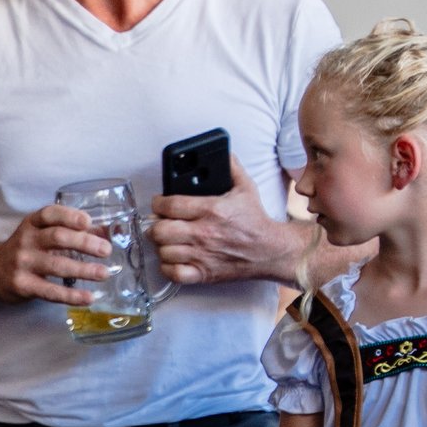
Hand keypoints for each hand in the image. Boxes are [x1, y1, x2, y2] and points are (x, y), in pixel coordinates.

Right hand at [0, 200, 111, 305]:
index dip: (70, 216)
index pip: (50, 214)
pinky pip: (51, 292)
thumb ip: (72, 231)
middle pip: (58, 237)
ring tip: (104, 273)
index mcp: (32, 223)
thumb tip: (107, 232)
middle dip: (85, 243)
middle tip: (106, 250)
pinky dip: (72, 296)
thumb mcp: (41, 234)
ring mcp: (23, 263)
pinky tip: (89, 297)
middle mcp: (26, 240)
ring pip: (57, 265)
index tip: (88, 222)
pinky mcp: (23, 285)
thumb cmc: (25, 250)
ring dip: (84, 270)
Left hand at [148, 154, 283, 288]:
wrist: (270, 251)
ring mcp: (202, 255)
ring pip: (163, 251)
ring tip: (168, 240)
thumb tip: (223, 153)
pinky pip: (173, 273)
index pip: (170, 205)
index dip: (158, 203)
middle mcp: (203, 233)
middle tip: (160, 222)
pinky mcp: (204, 273)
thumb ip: (231, 168)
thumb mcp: (245, 188)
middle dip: (155, 225)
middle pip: (159, 230)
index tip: (158, 203)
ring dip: (162, 245)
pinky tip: (174, 258)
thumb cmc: (256, 221)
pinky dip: (168, 267)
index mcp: (211, 210)